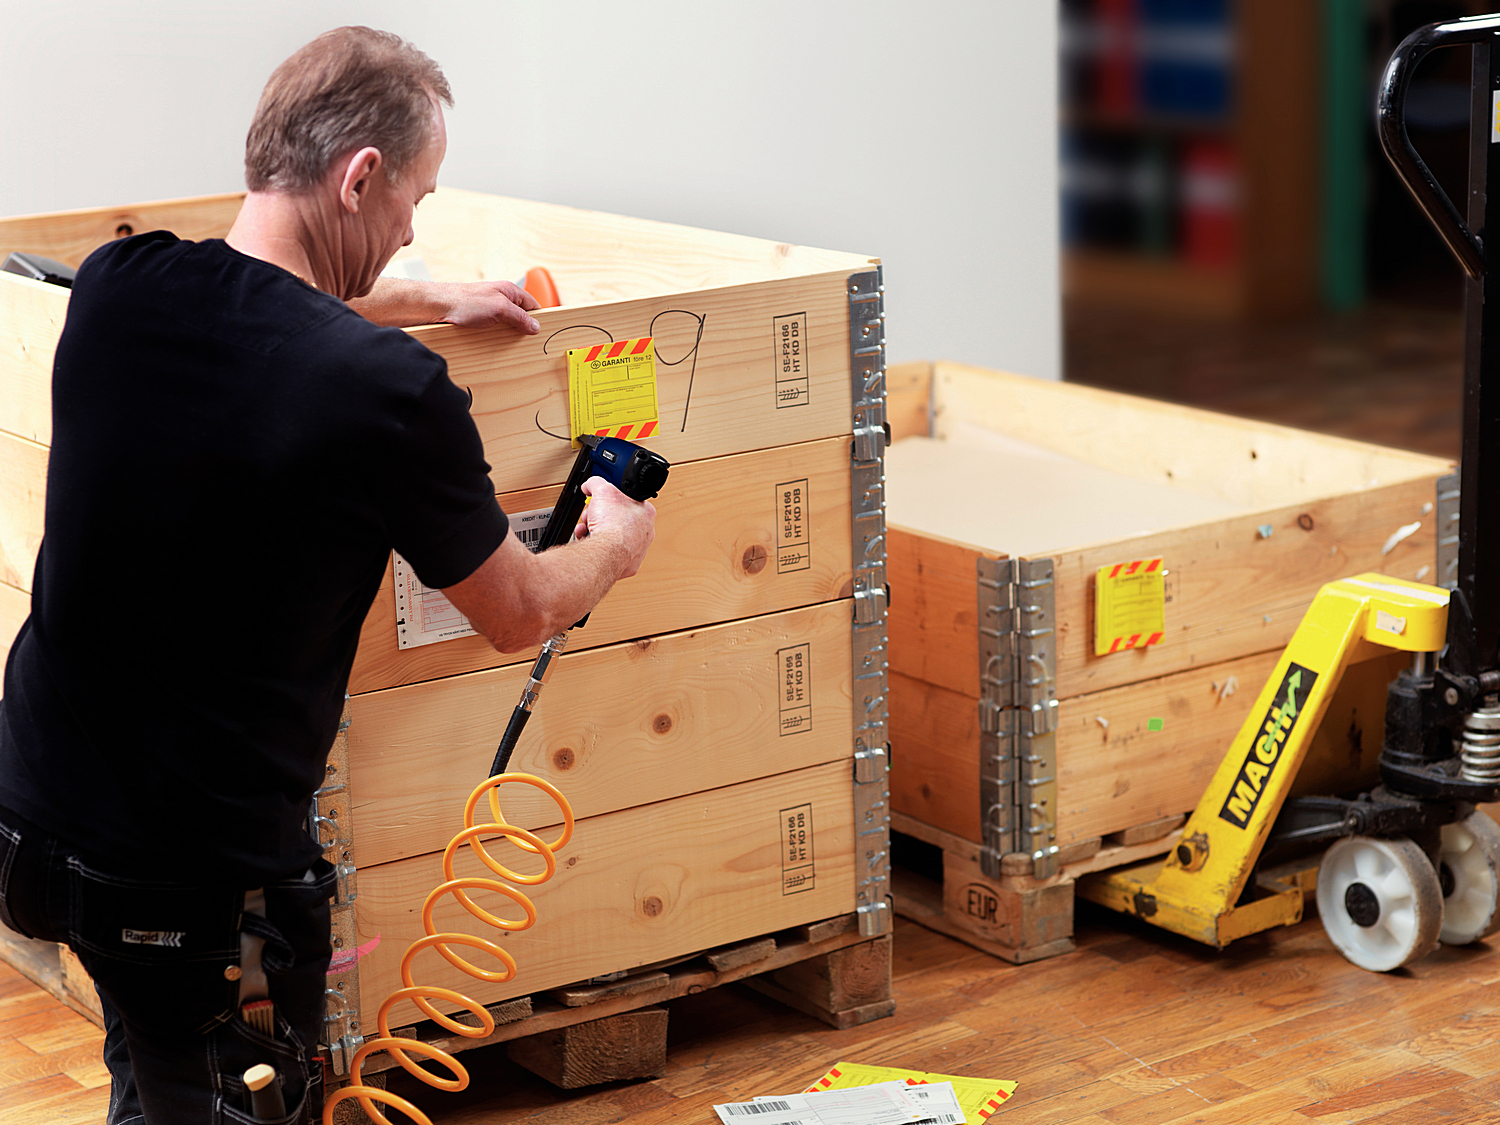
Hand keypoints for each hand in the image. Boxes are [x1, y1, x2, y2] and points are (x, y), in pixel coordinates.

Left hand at [349, 277, 541, 331]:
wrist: (436, 306)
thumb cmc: (463, 301)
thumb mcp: (500, 309)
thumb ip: (520, 317)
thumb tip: (535, 326)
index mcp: (509, 291)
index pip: (533, 305)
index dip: (538, 319)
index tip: (542, 332)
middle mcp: (500, 297)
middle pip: (520, 315)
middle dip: (523, 328)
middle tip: (525, 341)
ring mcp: (488, 307)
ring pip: (506, 323)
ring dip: (508, 333)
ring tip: (508, 342)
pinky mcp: (477, 317)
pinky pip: (493, 328)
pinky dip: (495, 335)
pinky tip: (493, 341)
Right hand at [577, 476, 655, 578]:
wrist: (606, 553)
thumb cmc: (612, 525)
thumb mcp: (602, 490)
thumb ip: (596, 483)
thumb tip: (590, 485)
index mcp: (646, 513)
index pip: (627, 501)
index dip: (609, 500)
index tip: (600, 501)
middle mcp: (645, 533)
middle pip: (617, 520)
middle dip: (599, 517)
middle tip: (591, 516)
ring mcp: (637, 551)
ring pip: (612, 538)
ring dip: (595, 531)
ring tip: (587, 529)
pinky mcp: (626, 565)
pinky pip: (609, 554)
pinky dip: (596, 548)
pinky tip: (588, 543)